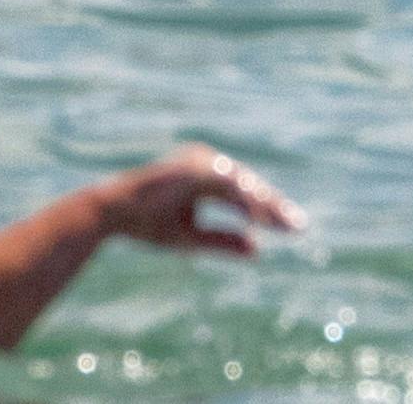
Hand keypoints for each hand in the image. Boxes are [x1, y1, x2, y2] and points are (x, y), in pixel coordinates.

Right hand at [95, 150, 303, 258]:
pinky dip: (242, 200)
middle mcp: (205, 164)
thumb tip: (258, 250)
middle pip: (249, 186)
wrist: (112, 214)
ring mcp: (199, 162)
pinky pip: (225, 183)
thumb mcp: (190, 237)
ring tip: (283, 225)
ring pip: (242, 183)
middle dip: (274, 207)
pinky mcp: (192, 166)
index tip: (293, 229)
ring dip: (263, 204)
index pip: (246, 195)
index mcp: (206, 177)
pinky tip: (257, 218)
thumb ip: (223, 241)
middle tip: (299, 227)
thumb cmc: (146, 224)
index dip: (269, 212)